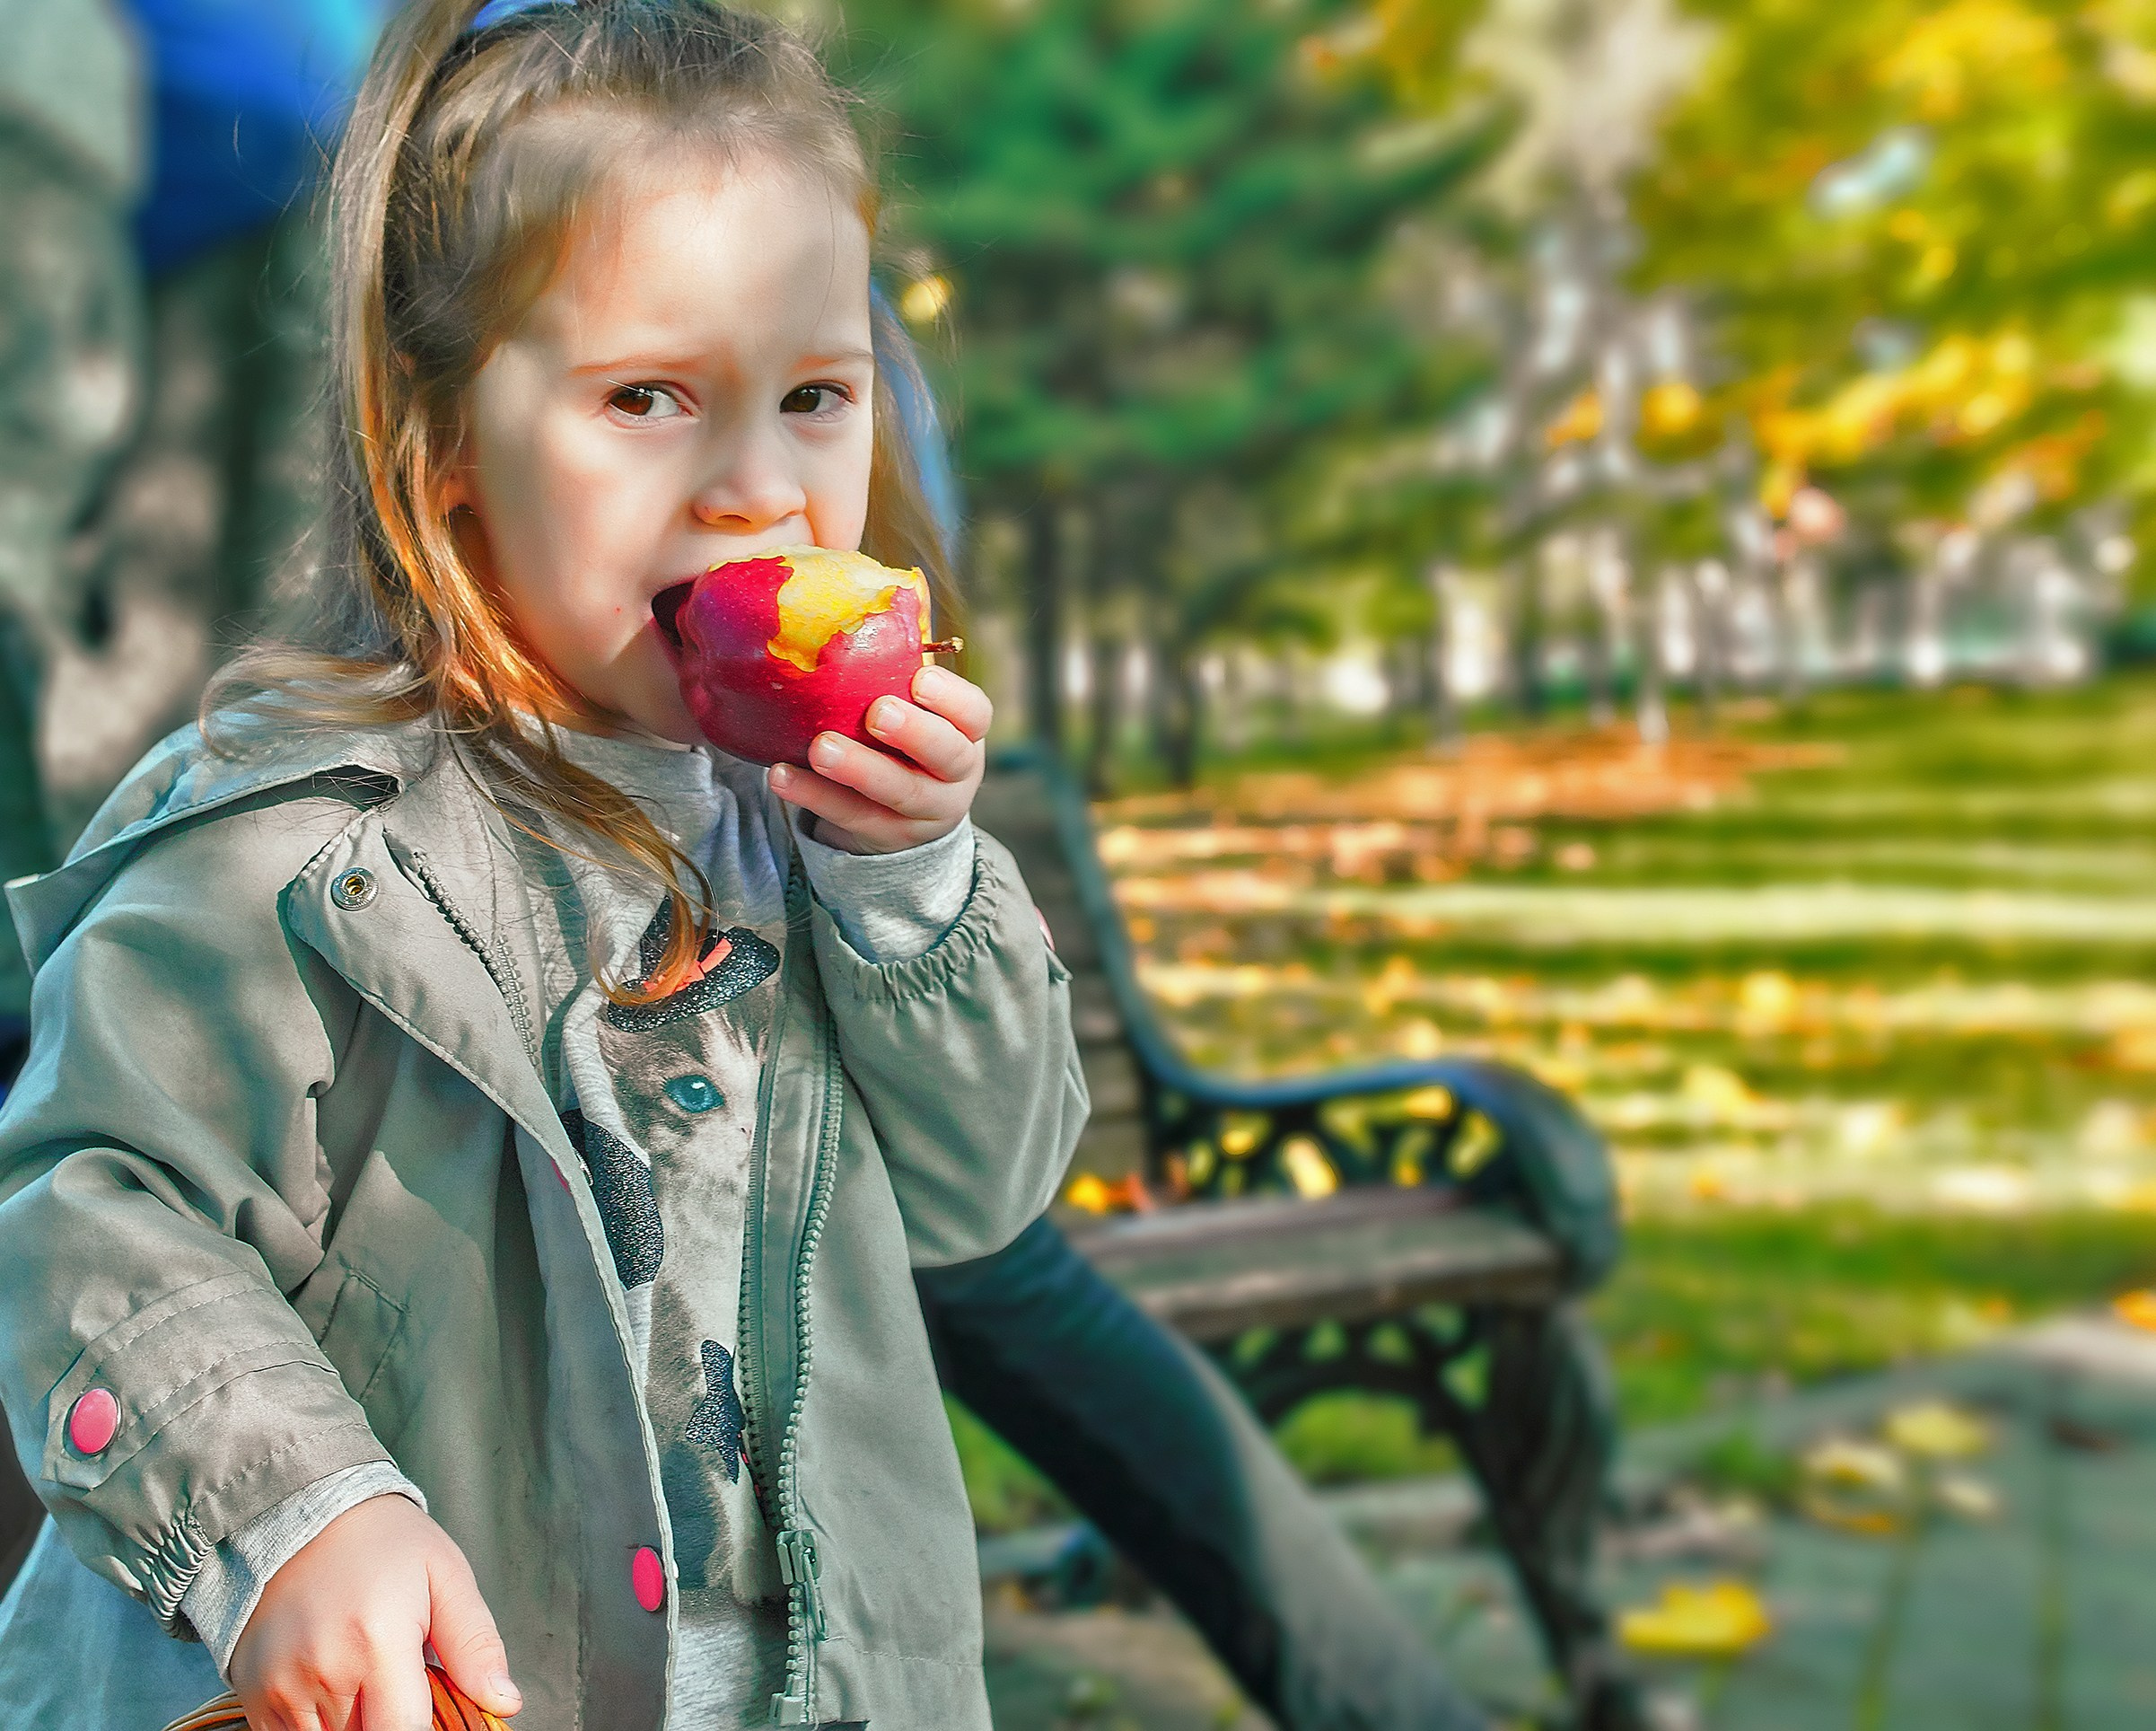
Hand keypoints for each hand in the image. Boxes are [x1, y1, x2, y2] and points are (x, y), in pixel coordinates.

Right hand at [228, 1494, 519, 1729]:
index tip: (438, 1710)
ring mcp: (280, 1689)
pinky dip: (320, 1722)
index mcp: (378, 1643)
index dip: (429, 1730)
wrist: (300, 1513)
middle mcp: (324, 1673)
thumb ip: (476, 1646)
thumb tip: (506, 1703)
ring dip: (356, 1722)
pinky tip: (335, 1681)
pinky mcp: (252, 1695)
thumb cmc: (384, 1544)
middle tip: (401, 1678)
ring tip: (367, 1674)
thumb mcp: (444, 1577)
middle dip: (393, 1719)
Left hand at [768, 663, 989, 853]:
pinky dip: (815, 796)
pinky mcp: (884, 836)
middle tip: (877, 712)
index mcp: (965, 733)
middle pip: (947, 756)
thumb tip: (846, 577)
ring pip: (899, 793)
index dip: (953, 698)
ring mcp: (923, 811)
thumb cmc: (898, 736)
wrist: (900, 816)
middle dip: (914, 733)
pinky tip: (781, 775)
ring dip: (858, 769)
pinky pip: (850, 817)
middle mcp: (955, 774)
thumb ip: (893, 660)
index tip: (921, 678)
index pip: (975, 714)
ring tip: (819, 747)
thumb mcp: (911, 705)